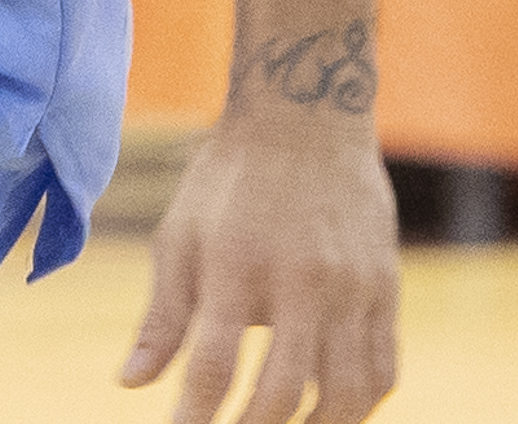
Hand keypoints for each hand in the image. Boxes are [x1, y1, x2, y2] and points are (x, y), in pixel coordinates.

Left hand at [120, 104, 397, 423]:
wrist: (305, 123)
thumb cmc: (228, 184)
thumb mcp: (180, 237)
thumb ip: (162, 316)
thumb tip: (131, 383)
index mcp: (236, 263)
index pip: (213, 362)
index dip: (194, 414)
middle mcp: (301, 280)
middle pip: (282, 390)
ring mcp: (352, 287)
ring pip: (345, 393)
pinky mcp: (386, 289)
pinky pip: (384, 370)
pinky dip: (359, 404)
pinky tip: (330, 411)